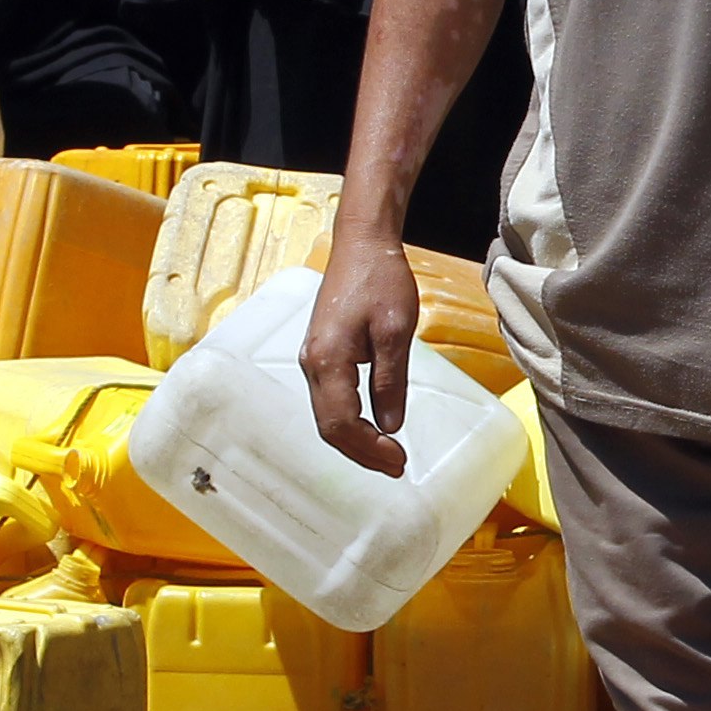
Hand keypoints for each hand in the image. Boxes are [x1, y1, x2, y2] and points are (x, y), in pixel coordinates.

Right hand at [303, 236, 421, 476]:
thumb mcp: (395, 331)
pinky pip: (331, 400)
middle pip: (330, 427)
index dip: (369, 449)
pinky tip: (372, 427)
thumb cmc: (380, 280)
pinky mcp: (321, 353)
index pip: (342, 423)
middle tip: (396, 466)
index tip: (399, 460)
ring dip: (356, 439)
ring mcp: (313, 359)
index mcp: (327, 360)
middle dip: (362, 452)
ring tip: (387, 454)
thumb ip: (390, 380)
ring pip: (328, 416)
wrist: (362, 244)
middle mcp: (312, 364)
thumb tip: (390, 425)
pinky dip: (350, 421)